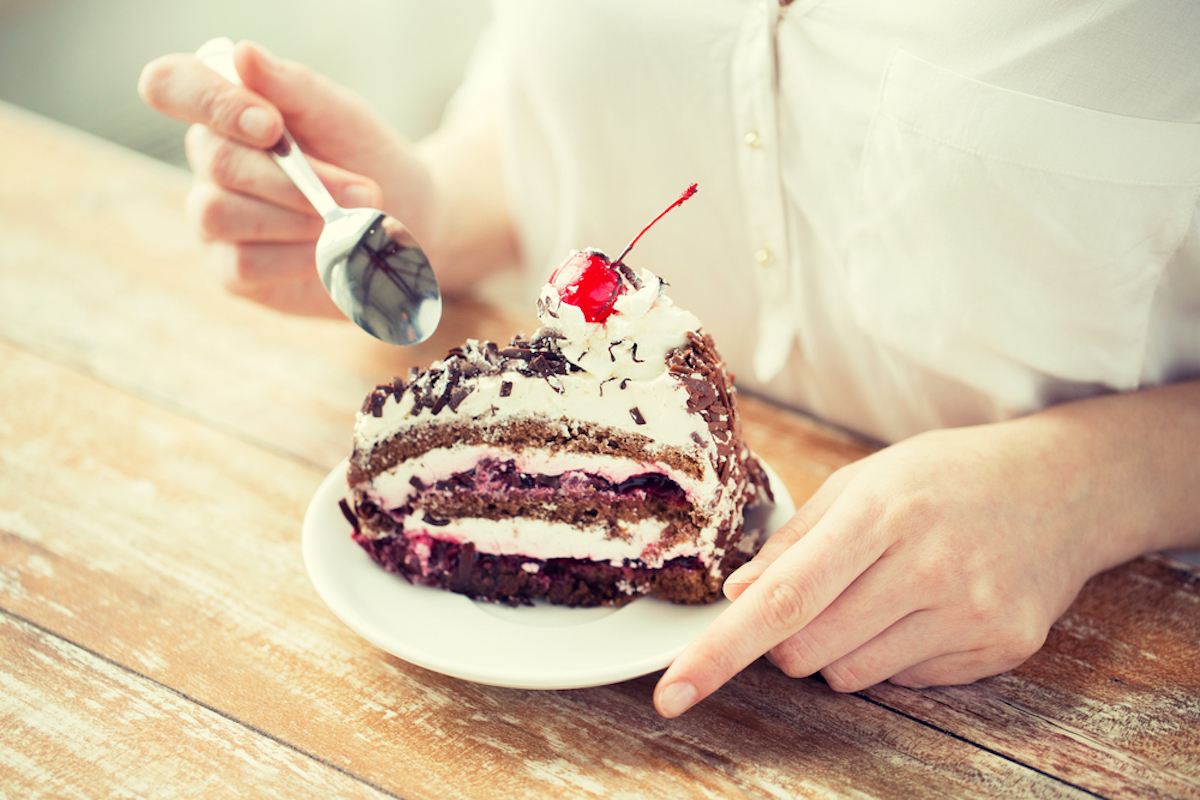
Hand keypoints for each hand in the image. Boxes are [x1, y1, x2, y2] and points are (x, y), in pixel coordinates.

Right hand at [138, 40, 432, 315]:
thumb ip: (293, 87)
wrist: (408, 222)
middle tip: (361, 190)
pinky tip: (328, 251)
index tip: (271, 126)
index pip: (171, 85)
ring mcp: (214, 218)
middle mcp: (210, 163)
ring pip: (220, 213)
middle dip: (293, 179)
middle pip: (216, 161)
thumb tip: (242, 54)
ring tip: (347, 220)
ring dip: (297, 218)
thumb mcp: (343, 115)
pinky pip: (243, 263)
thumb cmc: (368, 159)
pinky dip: (297, 257)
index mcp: (226, 109)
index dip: (210, 102)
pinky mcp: (232, 270)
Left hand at [654, 416, 1133, 717]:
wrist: (1065, 486)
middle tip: (823, 593)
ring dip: (839, 648)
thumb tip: (736, 595)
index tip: (673, 691)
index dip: (719, 651)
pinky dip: (893, 655)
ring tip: (882, 593)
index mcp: (880, 514)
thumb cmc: (947, 476)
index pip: (782, 600)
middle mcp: (926, 568)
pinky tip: (925, 608)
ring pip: (849, 675)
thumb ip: (796, 539)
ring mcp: (968, 613)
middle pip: (806, 650)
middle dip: (788, 636)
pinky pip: (904, 682)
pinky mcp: (998, 648)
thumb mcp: (865, 479)